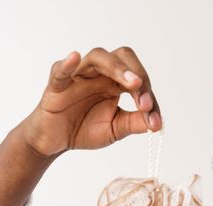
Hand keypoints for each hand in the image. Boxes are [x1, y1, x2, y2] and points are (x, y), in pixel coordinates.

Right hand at [21, 47, 161, 157]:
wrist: (56, 142)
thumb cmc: (85, 129)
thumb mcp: (115, 129)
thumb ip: (134, 123)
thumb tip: (156, 123)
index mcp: (116, 83)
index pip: (138, 79)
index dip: (149, 97)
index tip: (154, 120)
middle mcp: (100, 74)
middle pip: (122, 57)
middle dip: (137, 74)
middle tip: (146, 100)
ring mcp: (79, 77)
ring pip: (98, 57)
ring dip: (117, 68)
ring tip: (131, 82)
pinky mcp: (57, 86)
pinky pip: (60, 71)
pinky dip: (67, 64)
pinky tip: (75, 57)